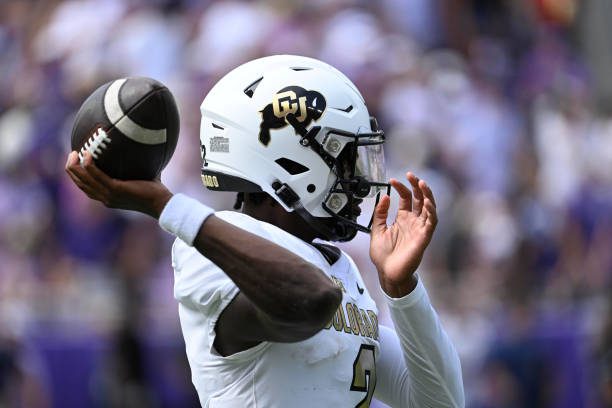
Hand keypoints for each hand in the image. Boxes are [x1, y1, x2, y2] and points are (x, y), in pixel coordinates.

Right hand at [65, 151, 172, 218]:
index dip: (77, 176)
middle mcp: (105, 198)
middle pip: (80, 184)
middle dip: (72, 169)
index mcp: (108, 197)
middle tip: (71, 155)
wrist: (162, 203)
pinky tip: (86, 154)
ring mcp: (109, 195)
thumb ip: (134, 167)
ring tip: (74, 153)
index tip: (75, 162)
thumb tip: (138, 149)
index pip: (86, 188)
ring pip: (84, 181)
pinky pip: (97, 176)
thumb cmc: (155, 190)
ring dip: (76, 166)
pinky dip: (89, 166)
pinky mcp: (115, 190)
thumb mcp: (139, 178)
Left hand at [370, 172, 437, 297]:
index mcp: (402, 219)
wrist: (387, 273)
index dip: (401, 188)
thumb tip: (385, 196)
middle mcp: (413, 221)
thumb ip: (380, 213)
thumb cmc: (383, 255)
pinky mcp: (424, 237)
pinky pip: (431, 222)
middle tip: (411, 175)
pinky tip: (427, 202)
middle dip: (417, 186)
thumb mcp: (377, 230)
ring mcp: (420, 228)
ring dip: (427, 195)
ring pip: (429, 208)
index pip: (406, 198)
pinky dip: (431, 211)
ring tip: (421, 183)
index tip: (392, 180)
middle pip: (419, 199)